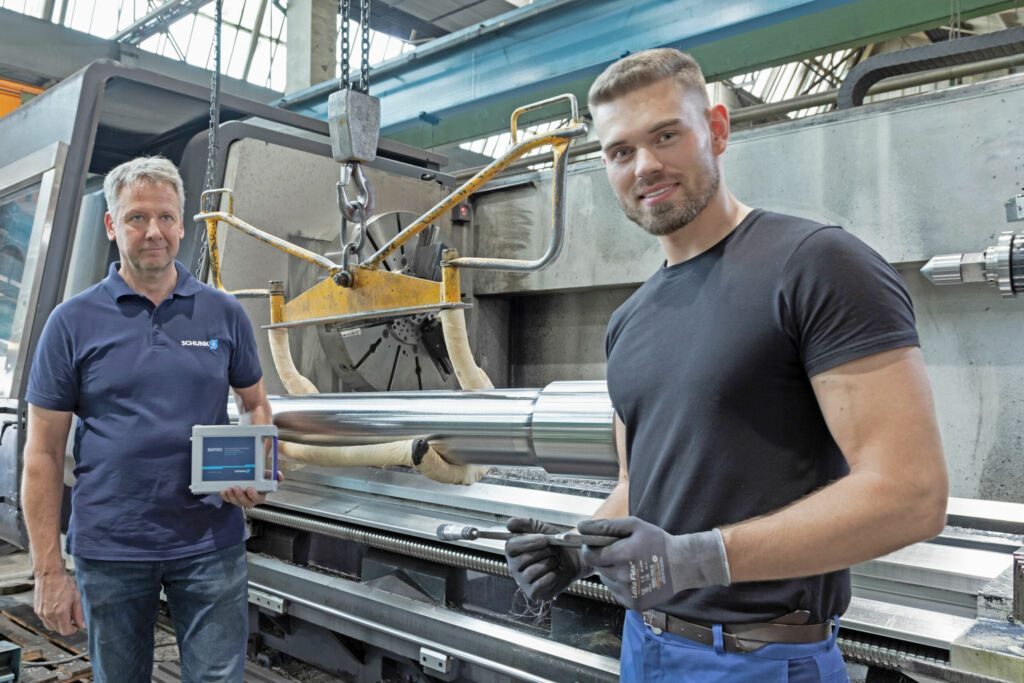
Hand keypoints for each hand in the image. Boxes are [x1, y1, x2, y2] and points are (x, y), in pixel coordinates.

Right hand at [34, 570, 84, 635]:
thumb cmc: (64, 584)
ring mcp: (41, 613)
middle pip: (58, 630)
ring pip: (50, 627)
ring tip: (64, 612)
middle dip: (66, 626)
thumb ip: (79, 614)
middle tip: (72, 616)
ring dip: (58, 624)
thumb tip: (82, 625)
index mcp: (60, 612)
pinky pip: (45, 620)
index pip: (65, 631)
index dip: (73, 630)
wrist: (49, 574)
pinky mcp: (37, 610)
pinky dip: (51, 619)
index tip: (76, 624)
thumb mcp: (76, 598)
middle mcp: (49, 615)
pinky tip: (56, 609)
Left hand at [220, 471, 283, 508]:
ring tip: (229, 489)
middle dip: (240, 496)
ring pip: (236, 503)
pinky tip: (223, 491)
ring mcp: (241, 501)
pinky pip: (229, 501)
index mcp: (260, 496)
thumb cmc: (259, 478)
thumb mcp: (267, 475)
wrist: (249, 478)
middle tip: (236, 487)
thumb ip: (275, 475)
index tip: (249, 488)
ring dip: (232, 497)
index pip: (258, 499)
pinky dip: (225, 497)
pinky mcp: (233, 499)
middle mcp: (251, 500)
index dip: (253, 495)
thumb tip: (280, 476)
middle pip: (246, 503)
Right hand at [504, 518, 588, 600]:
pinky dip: (551, 576)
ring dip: (549, 564)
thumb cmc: (554, 543)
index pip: (511, 547)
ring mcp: (523, 581)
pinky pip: (539, 585)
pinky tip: (556, 572)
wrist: (573, 559)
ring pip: (531, 572)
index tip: (545, 539)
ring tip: (556, 560)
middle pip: (523, 560)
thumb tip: (509, 524)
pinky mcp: (533, 593)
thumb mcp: (540, 528)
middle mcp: (514, 567)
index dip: (528, 542)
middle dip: (543, 553)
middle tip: (555, 550)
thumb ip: (524, 523)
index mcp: (513, 550)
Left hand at [579, 517, 730, 611]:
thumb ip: (606, 526)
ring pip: (606, 580)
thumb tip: (581, 526)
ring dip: (611, 571)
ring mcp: (630, 593)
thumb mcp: (635, 526)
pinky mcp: (634, 604)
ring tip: (629, 564)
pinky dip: (620, 584)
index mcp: (623, 555)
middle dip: (603, 558)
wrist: (683, 565)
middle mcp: (624, 576)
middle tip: (618, 552)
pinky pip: (616, 591)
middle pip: (597, 568)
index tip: (597, 545)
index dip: (590, 549)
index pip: (590, 556)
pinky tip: (634, 576)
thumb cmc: (658, 542)